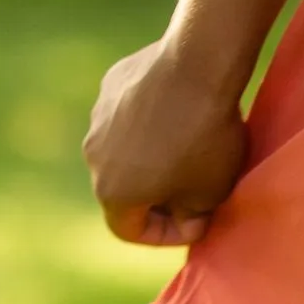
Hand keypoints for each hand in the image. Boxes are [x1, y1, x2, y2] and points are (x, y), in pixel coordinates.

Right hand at [82, 39, 248, 245]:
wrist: (198, 68)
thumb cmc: (206, 141)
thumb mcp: (210, 195)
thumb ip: (190, 217)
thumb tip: (184, 218)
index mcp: (112, 191)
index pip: (129, 230)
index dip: (164, 235)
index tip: (194, 223)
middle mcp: (94, 156)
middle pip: (123, 189)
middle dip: (157, 196)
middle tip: (194, 191)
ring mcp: (98, 117)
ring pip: (124, 150)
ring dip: (151, 158)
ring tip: (189, 150)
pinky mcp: (110, 85)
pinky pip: (127, 116)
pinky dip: (149, 123)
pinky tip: (180, 115)